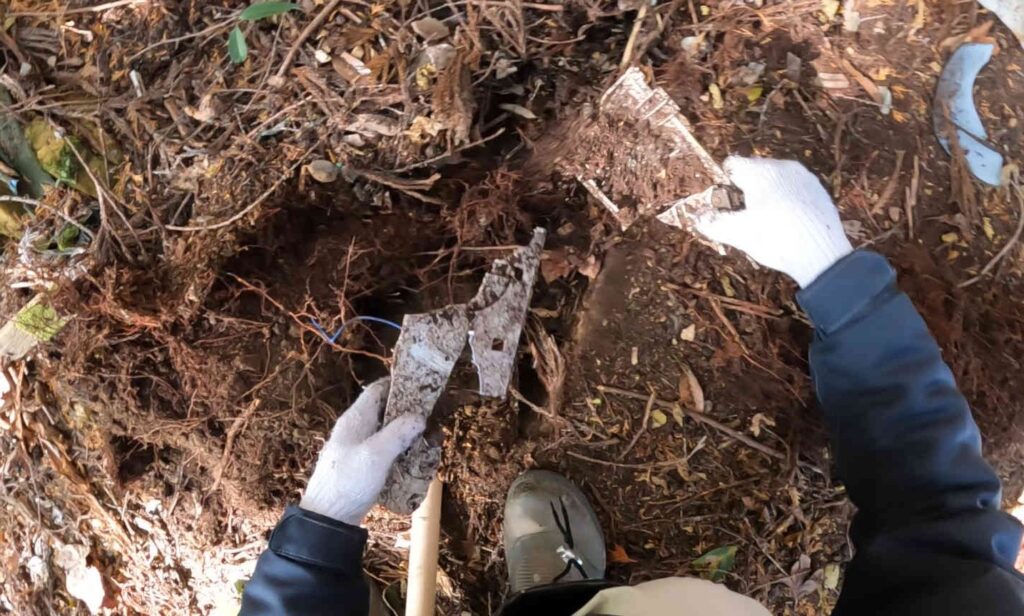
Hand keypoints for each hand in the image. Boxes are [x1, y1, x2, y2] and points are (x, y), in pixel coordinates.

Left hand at [300, 379, 424, 524]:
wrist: (327, 520)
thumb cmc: (348, 482)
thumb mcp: (376, 455)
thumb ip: (398, 433)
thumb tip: (419, 417)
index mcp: (354, 420)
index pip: (377, 390)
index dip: (399, 385)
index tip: (423, 389)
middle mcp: (354, 430)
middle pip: (383, 411)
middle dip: (406, 412)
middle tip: (431, 418)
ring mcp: (356, 449)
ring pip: (385, 432)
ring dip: (404, 433)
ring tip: (427, 439)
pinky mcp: (360, 467)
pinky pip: (383, 451)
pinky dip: (398, 451)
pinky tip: (412, 460)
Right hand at [695, 156, 852, 286]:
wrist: (822, 254)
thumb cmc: (776, 239)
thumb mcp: (737, 234)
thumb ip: (713, 222)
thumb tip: (697, 217)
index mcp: (761, 171)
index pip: (732, 165)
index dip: (725, 185)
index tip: (727, 205)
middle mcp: (784, 166)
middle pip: (754, 171)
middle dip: (746, 190)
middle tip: (746, 217)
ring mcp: (805, 177)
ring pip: (775, 179)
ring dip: (767, 195)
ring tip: (768, 222)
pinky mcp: (819, 190)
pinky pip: (793, 189)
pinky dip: (786, 200)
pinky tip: (788, 223)